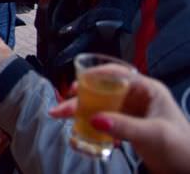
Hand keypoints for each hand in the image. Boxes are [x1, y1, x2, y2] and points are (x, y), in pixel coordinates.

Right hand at [49, 70, 189, 173]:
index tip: (75, 84)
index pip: (117, 74)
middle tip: (60, 108)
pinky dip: (92, 124)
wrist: (189, 171)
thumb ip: (124, 126)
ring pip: (101, 105)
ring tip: (62, 118)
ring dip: (82, 111)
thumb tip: (93, 119)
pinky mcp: (129, 126)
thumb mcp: (153, 135)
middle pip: (103, 91)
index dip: (94, 75)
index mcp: (148, 89)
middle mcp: (138, 97)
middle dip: (80, 98)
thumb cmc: (181, 148)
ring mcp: (133, 112)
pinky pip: (105, 120)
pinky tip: (81, 131)